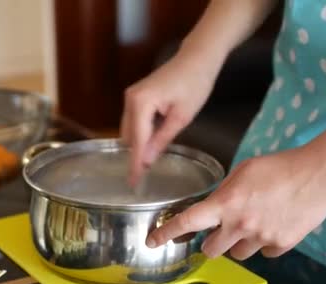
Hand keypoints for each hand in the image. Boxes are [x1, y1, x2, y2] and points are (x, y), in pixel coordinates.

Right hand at [120, 52, 219, 185]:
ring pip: (129, 130)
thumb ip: (162, 139)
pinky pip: (133, 122)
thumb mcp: (182, 117)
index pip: (137, 140)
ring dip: (138, 145)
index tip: (134, 183)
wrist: (197, 58)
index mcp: (141, 103)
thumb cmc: (195, 84)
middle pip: (129, 136)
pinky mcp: (135, 97)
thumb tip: (147, 161)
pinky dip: (140, 135)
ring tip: (147, 165)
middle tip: (141, 179)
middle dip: (135, 156)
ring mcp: (131, 97)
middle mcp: (130, 99)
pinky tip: (151, 144)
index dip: (136, 163)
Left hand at [145, 147, 325, 259]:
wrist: (319, 173)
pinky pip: (263, 253)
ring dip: (238, 243)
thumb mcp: (243, 171)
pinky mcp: (281, 245)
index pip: (188, 222)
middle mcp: (240, 224)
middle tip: (222, 229)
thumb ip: (224, 191)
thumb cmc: (280, 166)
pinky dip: (264, 244)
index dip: (166, 233)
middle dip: (212, 241)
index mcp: (226, 203)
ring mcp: (261, 238)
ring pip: (237, 254)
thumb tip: (214, 205)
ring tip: (253, 223)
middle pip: (210, 250)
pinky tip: (272, 225)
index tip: (153, 241)